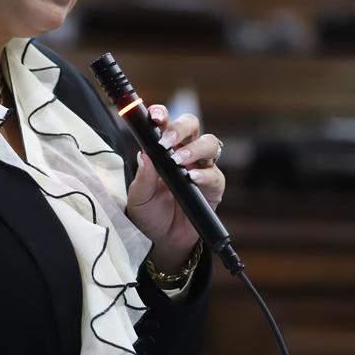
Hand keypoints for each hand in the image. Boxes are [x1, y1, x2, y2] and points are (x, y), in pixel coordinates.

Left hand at [126, 104, 224, 272]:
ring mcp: (202, 168)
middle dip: (180, 127)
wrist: (163, 240)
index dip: (161, 114)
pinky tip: (191, 179)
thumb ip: (142, 178)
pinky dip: (204, 175)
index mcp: (164, 148)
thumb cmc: (149, 213)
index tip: (153, 115)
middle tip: (166, 142)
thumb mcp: (138, 198)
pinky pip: (215, 175)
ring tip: (178, 161)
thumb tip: (144, 156)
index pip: (165, 122)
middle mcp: (185, 152)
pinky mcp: (214, 187)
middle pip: (192, 124)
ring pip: (209, 143)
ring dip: (194, 148)